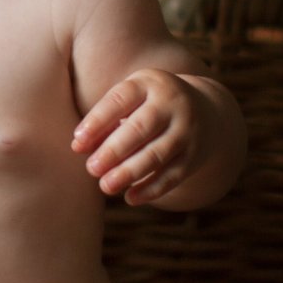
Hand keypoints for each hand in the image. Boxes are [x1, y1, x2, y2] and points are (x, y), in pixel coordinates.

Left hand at [72, 67, 212, 204]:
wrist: (204, 110)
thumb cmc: (147, 106)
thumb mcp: (129, 102)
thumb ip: (104, 121)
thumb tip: (79, 146)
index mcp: (148, 84)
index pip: (119, 100)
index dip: (97, 122)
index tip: (78, 142)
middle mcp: (172, 104)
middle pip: (140, 128)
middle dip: (113, 150)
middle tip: (91, 168)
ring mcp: (187, 130)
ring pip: (157, 154)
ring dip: (130, 172)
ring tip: (105, 186)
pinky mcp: (195, 154)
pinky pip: (173, 174)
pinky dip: (152, 188)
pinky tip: (130, 198)